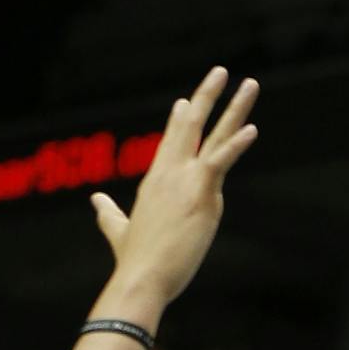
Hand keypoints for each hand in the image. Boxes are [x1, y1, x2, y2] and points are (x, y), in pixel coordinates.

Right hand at [91, 67, 257, 309]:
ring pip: (214, 135)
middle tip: (222, 71)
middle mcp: (169, 173)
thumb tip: (96, 202)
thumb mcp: (118, 230)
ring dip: (235, 108)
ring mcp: (186, 180)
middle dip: (207, 96)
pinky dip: (236, 143)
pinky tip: (252, 129)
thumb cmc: (135, 261)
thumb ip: (108, 213)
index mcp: (155, 181)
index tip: (188, 101)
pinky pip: (221, 160)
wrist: (141, 278)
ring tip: (251, 84)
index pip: (171, 141)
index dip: (181, 119)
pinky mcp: (201, 193)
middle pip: (191, 125)